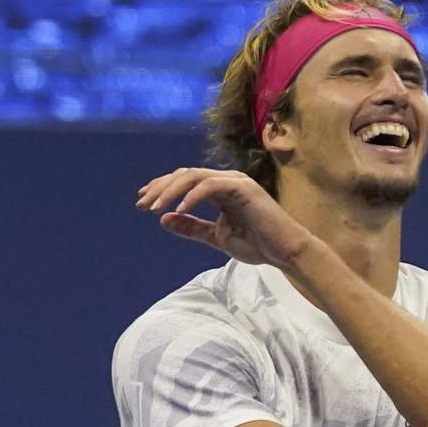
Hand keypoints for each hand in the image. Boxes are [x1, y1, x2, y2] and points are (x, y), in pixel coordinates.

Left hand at [136, 168, 315, 268]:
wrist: (285, 252)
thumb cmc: (257, 244)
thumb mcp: (216, 236)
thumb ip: (192, 227)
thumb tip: (163, 218)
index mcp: (222, 189)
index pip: (186, 181)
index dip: (163, 188)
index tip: (143, 202)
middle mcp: (228, 180)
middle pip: (185, 174)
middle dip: (161, 187)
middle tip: (142, 204)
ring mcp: (236, 182)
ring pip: (194, 176)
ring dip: (171, 190)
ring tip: (155, 207)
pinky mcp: (243, 188)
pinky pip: (210, 186)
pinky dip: (192, 196)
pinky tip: (179, 210)